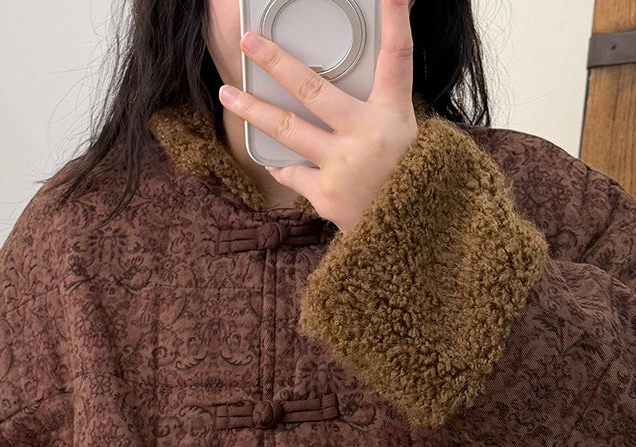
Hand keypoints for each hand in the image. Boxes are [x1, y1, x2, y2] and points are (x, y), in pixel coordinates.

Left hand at [220, 0, 418, 231]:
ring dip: (254, 110)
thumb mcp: (402, 131)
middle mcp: (366, 135)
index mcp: (392, 114)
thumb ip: (380, 99)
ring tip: (229, 94)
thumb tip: (362, 69)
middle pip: (313, 89)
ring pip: (288, 130)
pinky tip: (276, 158)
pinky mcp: (326, 195)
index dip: (396, 21)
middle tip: (249, 43)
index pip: (396, 58)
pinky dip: (284, 164)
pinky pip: (293, 171)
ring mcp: (343, 166)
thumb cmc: (405, 179)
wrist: (406, 236)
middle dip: (277, 62)